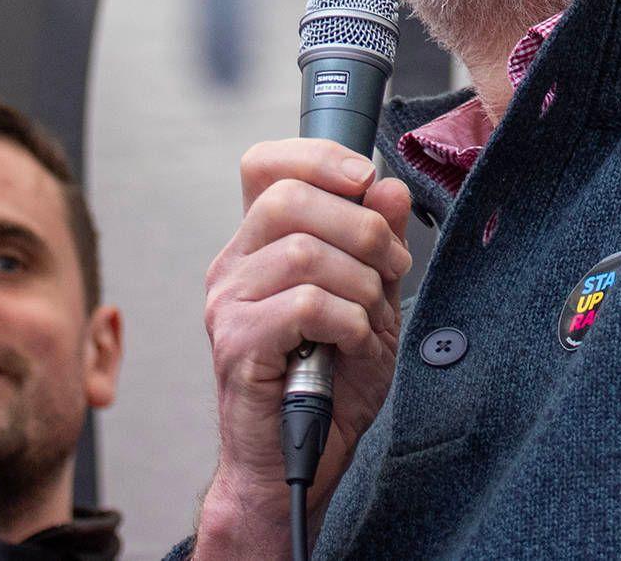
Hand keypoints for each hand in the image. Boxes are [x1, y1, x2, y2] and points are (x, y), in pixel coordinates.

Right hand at [193, 140, 414, 557]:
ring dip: (360, 283)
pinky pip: (305, 305)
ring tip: (372, 320)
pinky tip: (352, 345)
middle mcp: (235, 266)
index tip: (365, 179)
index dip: (318, 157)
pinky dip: (348, 322)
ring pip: (302, 250)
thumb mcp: (370, 302)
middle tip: (390, 269)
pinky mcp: (238, 345)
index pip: (265, 165)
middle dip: (361, 226)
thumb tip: (388, 187)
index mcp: (260, 245)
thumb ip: (377, 244)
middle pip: (288, 197)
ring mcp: (229, 305)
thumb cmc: (328, 385)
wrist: (300, 463)